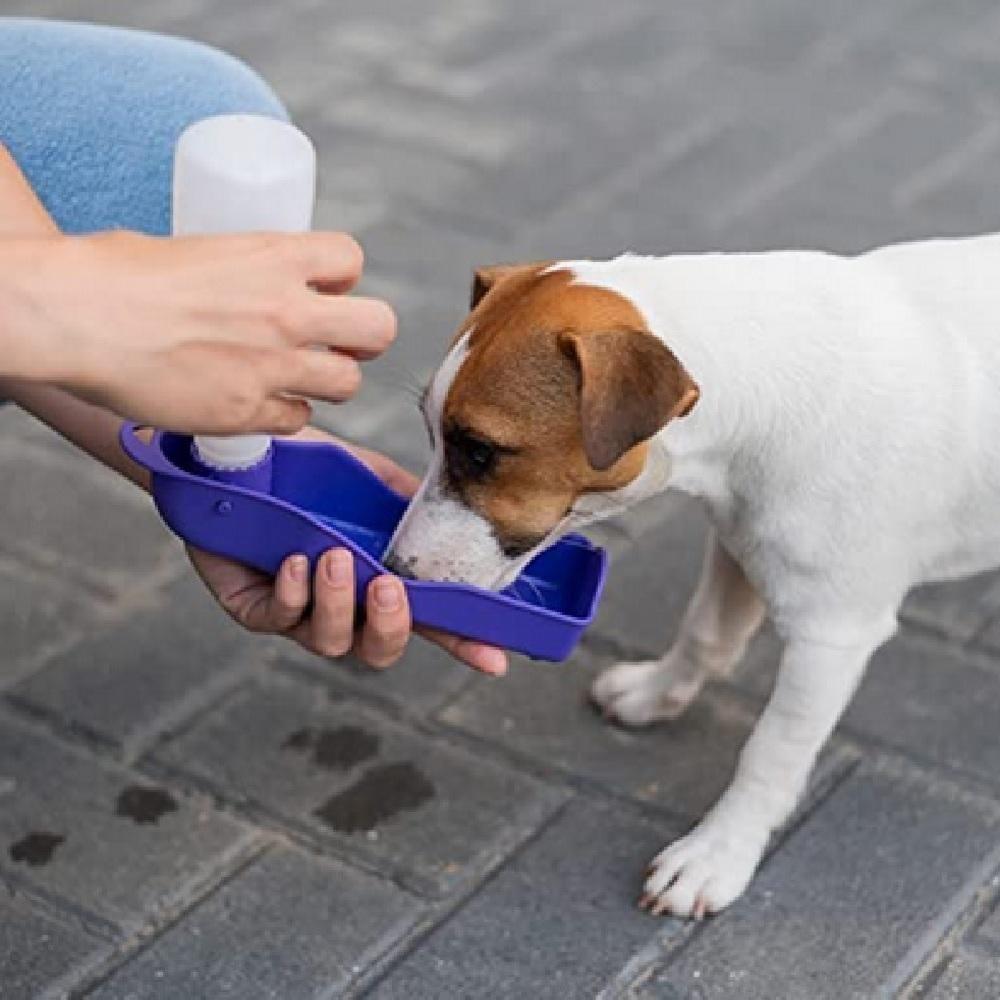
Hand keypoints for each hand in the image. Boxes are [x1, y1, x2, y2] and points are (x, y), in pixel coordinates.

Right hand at [0, 229, 394, 433]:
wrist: (74, 318)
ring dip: (330, 380)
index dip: (344, 276)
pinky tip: (260, 402)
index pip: (350, 259)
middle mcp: (287, 312)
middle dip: (365, 336)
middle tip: (341, 342)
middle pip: (380, 327)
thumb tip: (251, 284)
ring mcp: (272, 366)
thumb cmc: (114, 275)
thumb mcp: (195, 249)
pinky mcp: (246, 411)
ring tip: (297, 375)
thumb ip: (241, 269)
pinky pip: (299, 420)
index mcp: (273, 257)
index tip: (328, 287)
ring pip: (349, 383)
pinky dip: (285, 413)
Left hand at [186, 429, 507, 675]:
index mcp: (378, 580)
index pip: (428, 620)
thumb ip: (411, 505)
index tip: (494, 659)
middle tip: (387, 588)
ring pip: (329, 642)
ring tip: (334, 557)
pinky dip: (294, 594)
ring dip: (338, 603)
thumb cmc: (308, 470)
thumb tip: (456, 517)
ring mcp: (297, 612)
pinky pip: (278, 619)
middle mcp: (342, 605)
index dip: (461, 643)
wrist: (242, 453)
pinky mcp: (252, 607)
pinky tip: (295, 562)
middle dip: (390, 627)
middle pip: (378, 651)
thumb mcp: (371, 479)